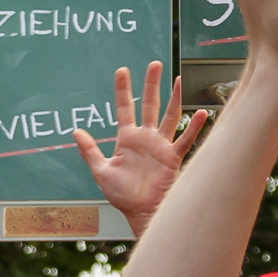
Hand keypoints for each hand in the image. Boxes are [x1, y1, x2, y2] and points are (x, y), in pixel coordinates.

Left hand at [69, 62, 207, 238]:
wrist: (140, 211)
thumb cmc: (122, 194)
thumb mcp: (101, 171)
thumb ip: (89, 151)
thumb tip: (76, 131)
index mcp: (126, 138)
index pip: (124, 107)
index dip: (123, 89)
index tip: (122, 70)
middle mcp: (145, 138)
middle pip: (149, 104)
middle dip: (151, 84)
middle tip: (154, 64)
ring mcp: (160, 145)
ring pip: (169, 115)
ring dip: (174, 98)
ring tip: (178, 79)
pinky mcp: (173, 157)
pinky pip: (185, 139)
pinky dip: (193, 126)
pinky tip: (201, 112)